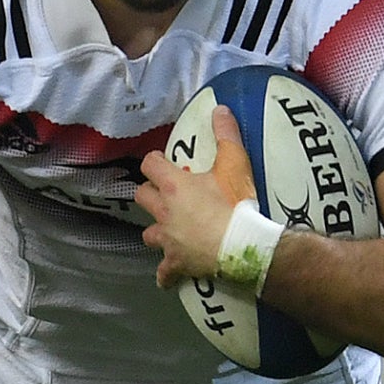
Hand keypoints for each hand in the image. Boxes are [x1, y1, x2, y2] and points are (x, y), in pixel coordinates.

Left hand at [137, 105, 255, 288]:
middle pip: (142, 197)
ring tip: (170, 231)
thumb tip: (220, 108)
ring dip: (157, 231)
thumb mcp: (235, 163)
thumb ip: (226, 135)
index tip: (163, 163)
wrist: (242, 246)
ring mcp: (167, 240)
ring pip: (148, 234)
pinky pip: (164, 273)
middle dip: (151, 194)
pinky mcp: (176, 264)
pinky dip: (166, 274)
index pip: (149, 165)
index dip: (155, 162)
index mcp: (173, 185)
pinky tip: (170, 275)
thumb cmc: (235, 203)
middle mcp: (163, 211)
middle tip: (168, 195)